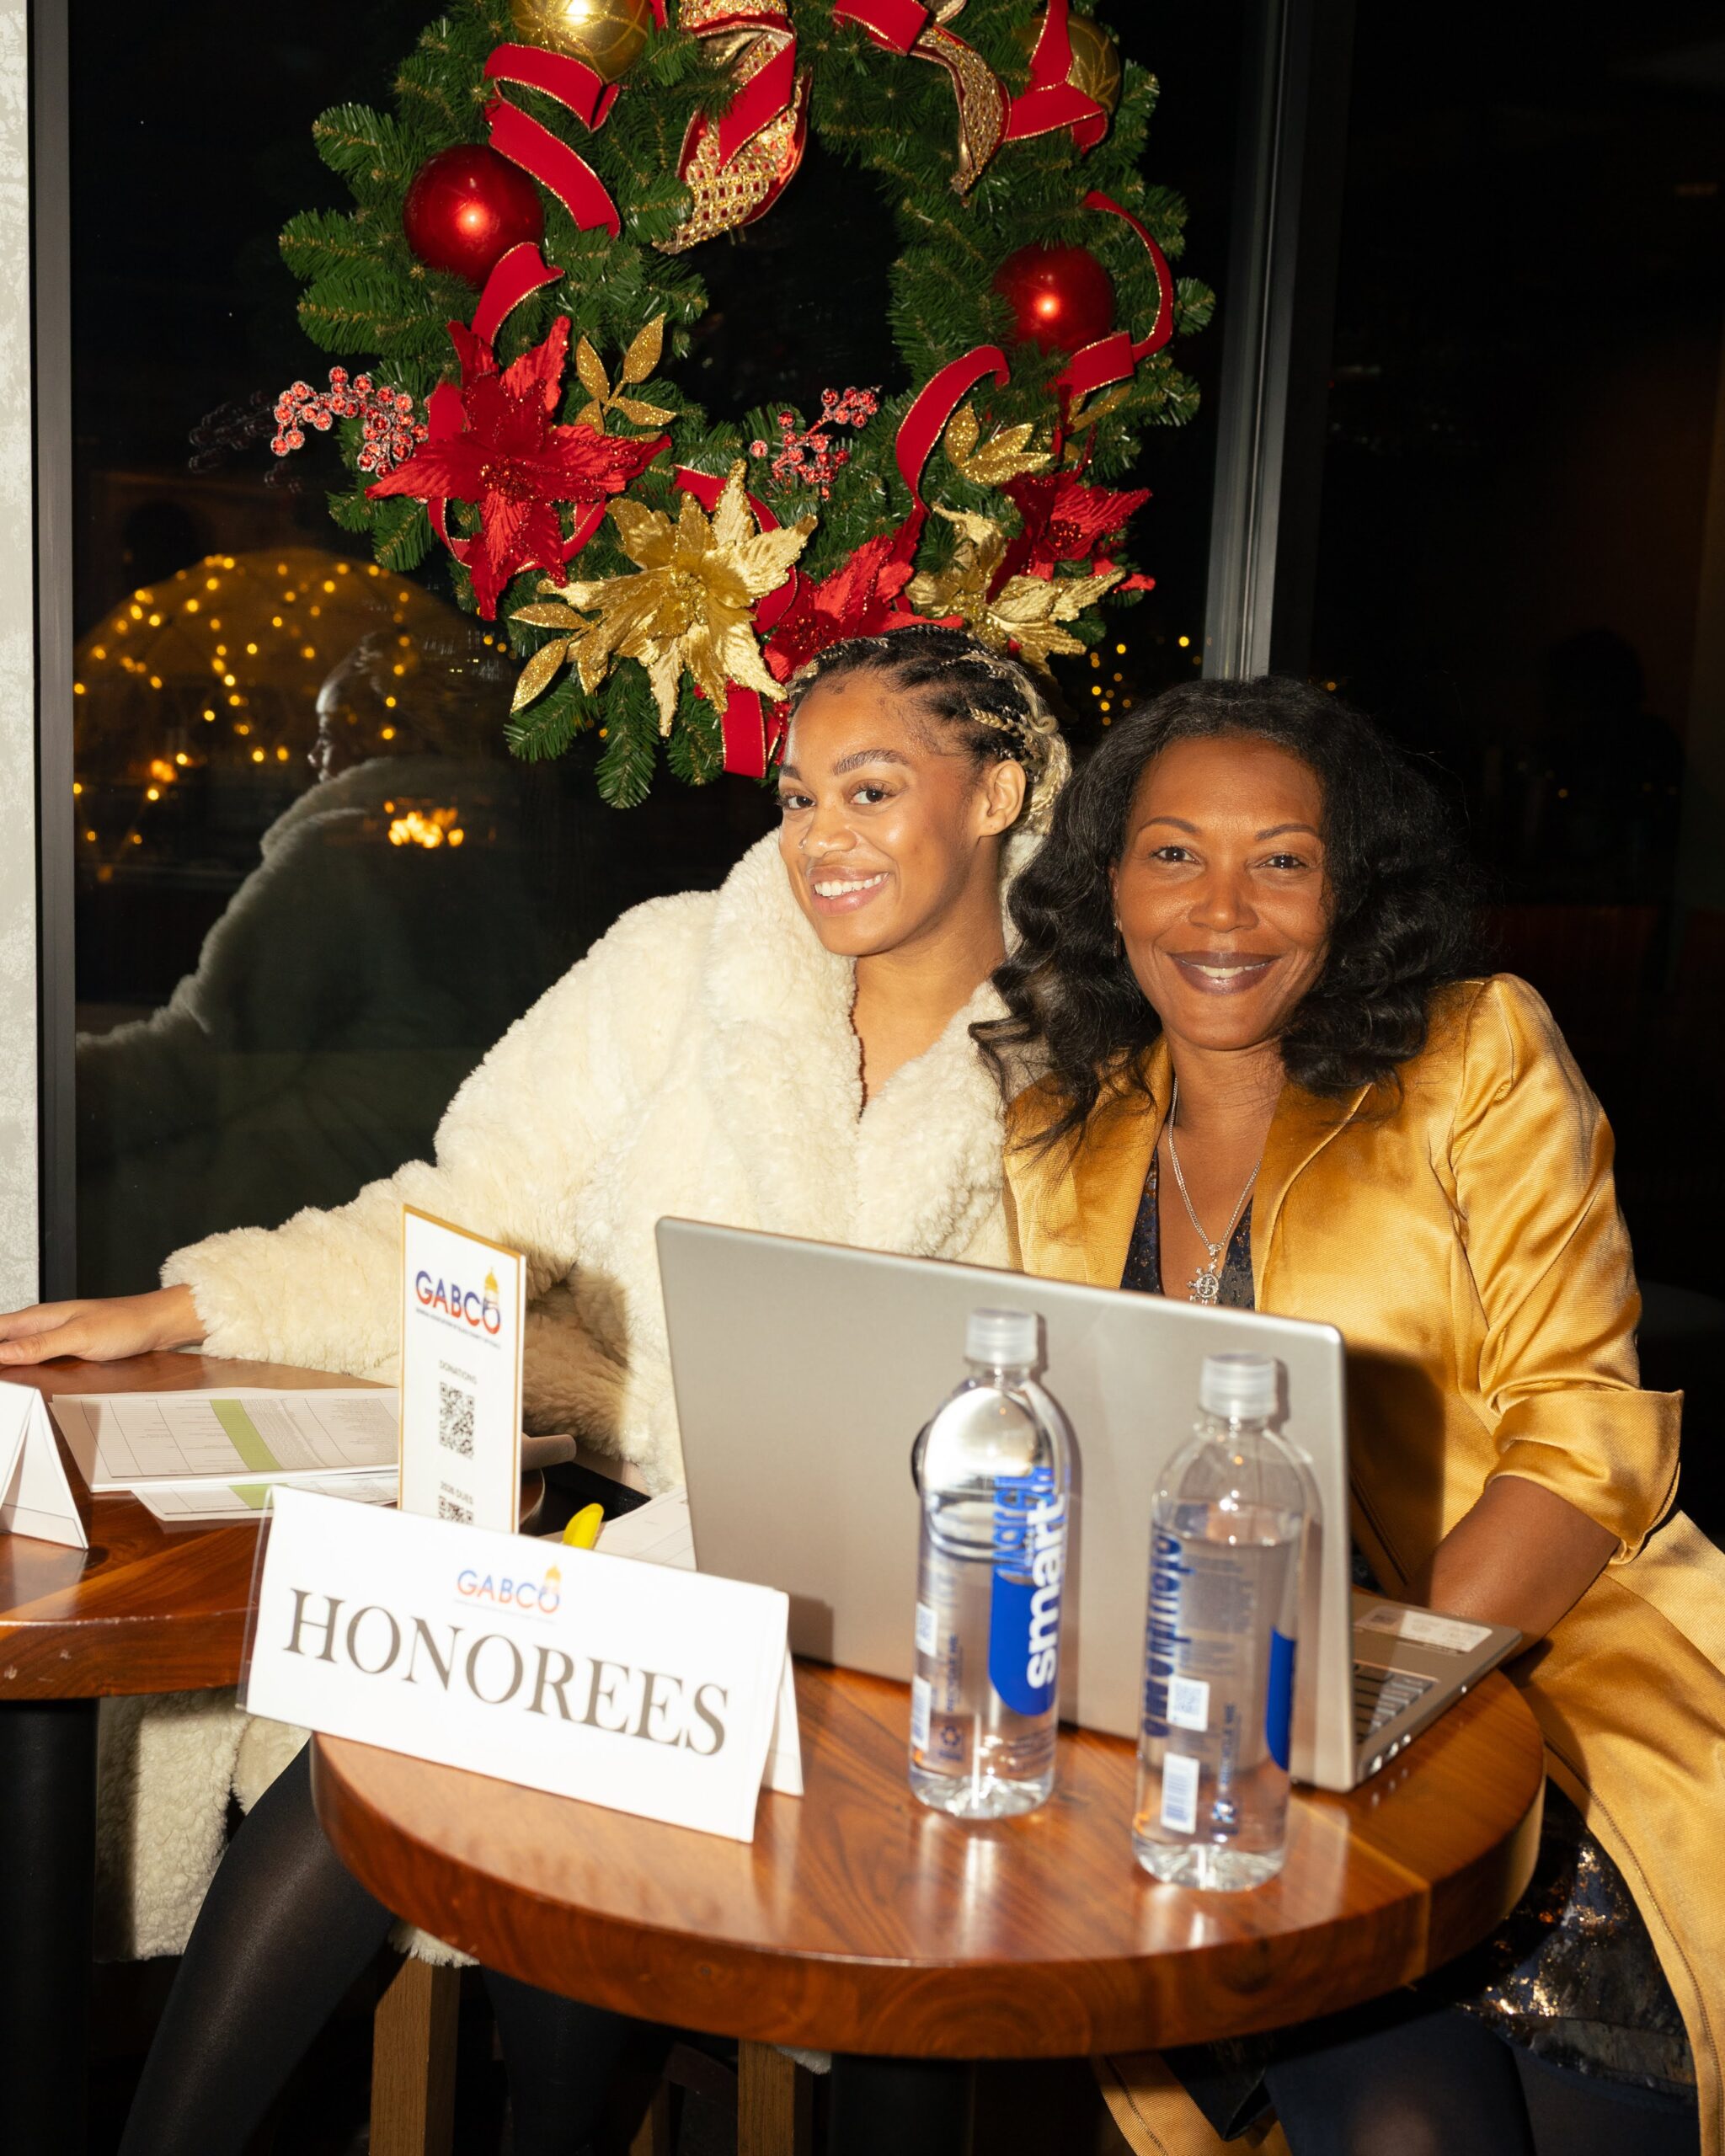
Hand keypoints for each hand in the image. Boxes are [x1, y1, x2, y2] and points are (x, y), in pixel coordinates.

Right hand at [0, 1285, 203, 1366]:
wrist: (157, 1324)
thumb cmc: (124, 1323)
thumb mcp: (77, 1337)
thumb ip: (38, 1345)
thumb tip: (0, 1353)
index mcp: (37, 1318)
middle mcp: (41, 1326)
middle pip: (2, 1342)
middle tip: (3, 1383)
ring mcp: (53, 1337)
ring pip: (17, 1351)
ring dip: (9, 1366)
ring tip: (8, 1383)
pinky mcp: (66, 1348)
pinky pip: (36, 1358)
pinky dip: (25, 1368)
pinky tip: (24, 1380)